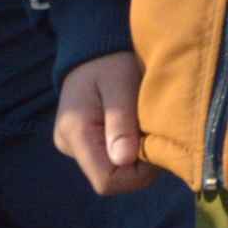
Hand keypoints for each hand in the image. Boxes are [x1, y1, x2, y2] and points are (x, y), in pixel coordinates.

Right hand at [55, 51, 155, 195]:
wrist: (94, 46)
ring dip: (138, 155)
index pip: (107, 180)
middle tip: (156, 131)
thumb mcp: (120, 83)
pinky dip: (131, 148)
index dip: (138, 173)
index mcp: (76, 133)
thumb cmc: (110, 60)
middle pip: (112, 179)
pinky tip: (139, 127)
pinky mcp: (85, 143)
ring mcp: (76, 146)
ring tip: (147, 125)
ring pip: (114, 170)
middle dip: (141, 164)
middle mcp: (70, 146)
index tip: (157, 145)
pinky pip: (111, 158)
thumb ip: (121, 120)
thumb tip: (124, 159)